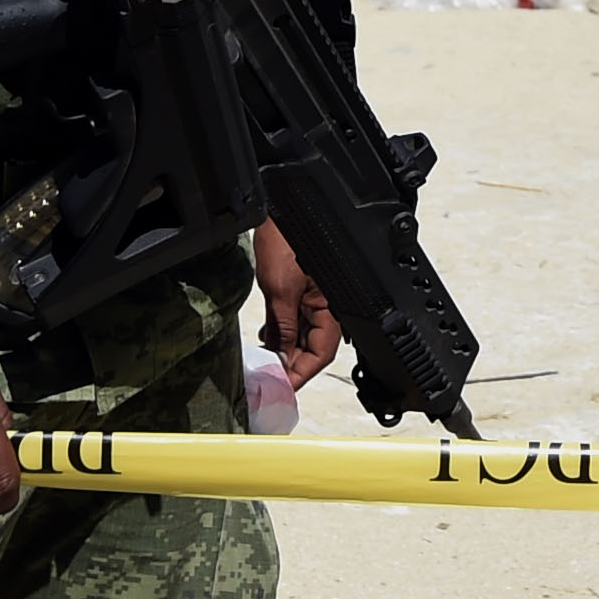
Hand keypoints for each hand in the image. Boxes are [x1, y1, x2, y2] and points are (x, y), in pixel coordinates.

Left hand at [252, 219, 340, 395]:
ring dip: (285, 350)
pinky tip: (268, 338)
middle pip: (314, 348)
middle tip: (269, 379)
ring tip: (264, 360)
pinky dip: (283, 333)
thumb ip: (284, 327)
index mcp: (333, 306)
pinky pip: (297, 320)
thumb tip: (281, 356)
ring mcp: (315, 298)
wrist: (280, 210)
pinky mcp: (303, 290)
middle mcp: (328, 305)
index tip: (282, 389)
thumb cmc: (287, 239)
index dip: (301, 374)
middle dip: (291, 365)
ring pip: (304, 336)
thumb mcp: (280, 290)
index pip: (321, 354)